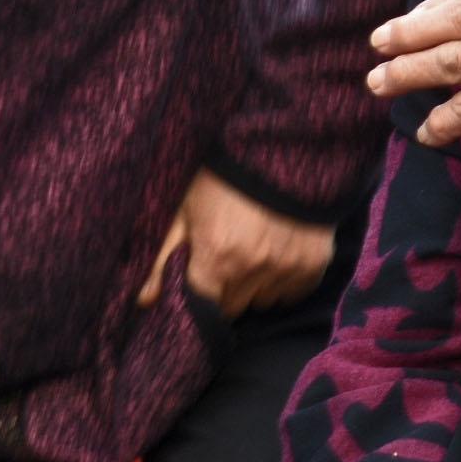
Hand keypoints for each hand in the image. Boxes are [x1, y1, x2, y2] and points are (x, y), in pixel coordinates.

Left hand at [137, 168, 333, 319]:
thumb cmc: (224, 180)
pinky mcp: (315, 262)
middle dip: (229, 292)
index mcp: (216, 258)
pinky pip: (295, 293)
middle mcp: (253, 269)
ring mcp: (288, 267)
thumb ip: (162, 260)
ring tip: (258, 254)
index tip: (205, 283)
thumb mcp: (185, 212)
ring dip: (258, 287)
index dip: (203, 298)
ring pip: (265, 302)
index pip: (204, 310)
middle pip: (235, 307)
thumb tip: (144, 302)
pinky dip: (287, 282)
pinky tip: (281, 255)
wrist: (283, 150)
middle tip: (230, 262)